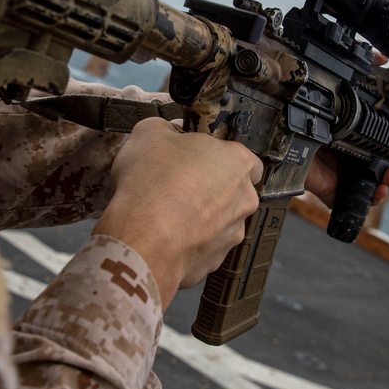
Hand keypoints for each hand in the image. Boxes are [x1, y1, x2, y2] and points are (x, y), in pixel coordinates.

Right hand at [93, 118, 263, 305]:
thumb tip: (170, 131)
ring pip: (219, 220)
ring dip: (199, 216)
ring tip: (164, 213)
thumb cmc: (151, 182)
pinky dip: (187, 241)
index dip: (214, 155)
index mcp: (238, 162)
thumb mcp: (148, 134)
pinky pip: (203, 246)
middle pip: (232, 189)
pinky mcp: (215, 261)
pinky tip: (164, 235)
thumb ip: (165, 127)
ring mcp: (233, 234)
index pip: (242, 156)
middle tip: (176, 184)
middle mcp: (245, 199)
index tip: (191, 158)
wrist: (143, 241)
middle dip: (208, 187)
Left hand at [303, 50, 388, 209]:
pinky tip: (376, 192)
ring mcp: (341, 175)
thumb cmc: (305, 113)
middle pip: (377, 170)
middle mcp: (346, 157)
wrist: (282, 136)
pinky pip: (353, 202)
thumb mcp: (336, 89)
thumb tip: (383, 56)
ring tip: (388, 180)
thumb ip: (358, 69)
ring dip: (384, 185)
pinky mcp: (332, 190)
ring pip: (371, 187)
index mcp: (350, 137)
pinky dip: (368, 200)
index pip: (377, 148)